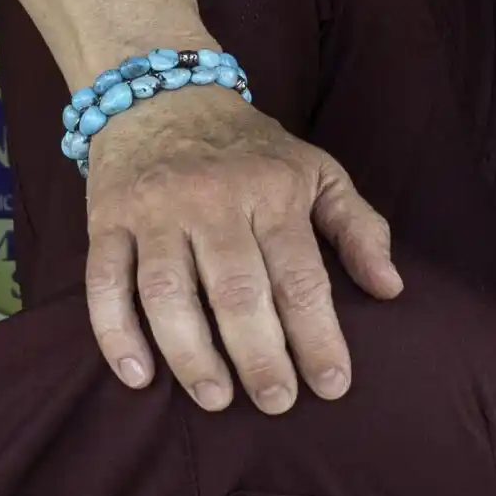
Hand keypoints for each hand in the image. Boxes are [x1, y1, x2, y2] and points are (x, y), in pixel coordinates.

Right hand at [82, 82, 402, 412]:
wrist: (164, 93)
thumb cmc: (251, 148)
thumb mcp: (318, 170)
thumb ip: (358, 228)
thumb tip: (391, 289)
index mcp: (273, 193)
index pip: (300, 276)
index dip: (319, 335)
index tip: (333, 385)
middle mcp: (213, 202)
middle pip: (236, 292)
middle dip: (260, 356)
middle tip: (277, 403)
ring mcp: (156, 212)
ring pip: (168, 293)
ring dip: (191, 354)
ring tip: (216, 399)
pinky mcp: (107, 220)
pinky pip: (104, 284)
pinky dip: (115, 334)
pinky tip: (137, 377)